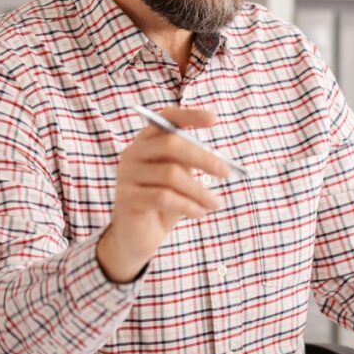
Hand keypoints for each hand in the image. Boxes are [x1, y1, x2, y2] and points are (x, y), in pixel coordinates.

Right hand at [97, 107, 229, 282]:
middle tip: (226, 173)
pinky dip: (188, 205)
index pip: (165, 118)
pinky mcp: (126, 197)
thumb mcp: (180, 178)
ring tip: (216, 204)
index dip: (189, 116)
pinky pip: (164, 197)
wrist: (138, 237)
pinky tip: (200, 213)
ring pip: (171, 174)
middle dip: (203, 158)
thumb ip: (190, 162)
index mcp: (146, 141)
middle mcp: (133, 153)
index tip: (214, 120)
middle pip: (171, 145)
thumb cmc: (165, 203)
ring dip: (200, 191)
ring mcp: (126, 174)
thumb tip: (218, 161)